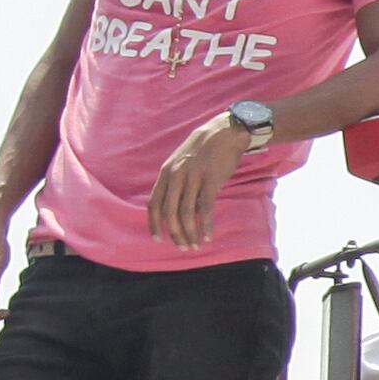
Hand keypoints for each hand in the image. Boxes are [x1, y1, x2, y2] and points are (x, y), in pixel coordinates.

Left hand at [147, 115, 249, 251]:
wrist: (224, 132)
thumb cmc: (205, 150)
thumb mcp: (182, 163)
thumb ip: (177, 182)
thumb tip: (177, 205)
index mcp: (166, 173)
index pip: (154, 203)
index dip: (154, 223)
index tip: (158, 238)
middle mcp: (176, 176)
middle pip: (169, 212)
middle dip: (174, 233)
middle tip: (182, 247)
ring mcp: (193, 178)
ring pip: (186, 213)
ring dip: (190, 232)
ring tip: (195, 245)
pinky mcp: (211, 181)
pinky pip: (205, 208)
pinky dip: (206, 225)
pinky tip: (208, 235)